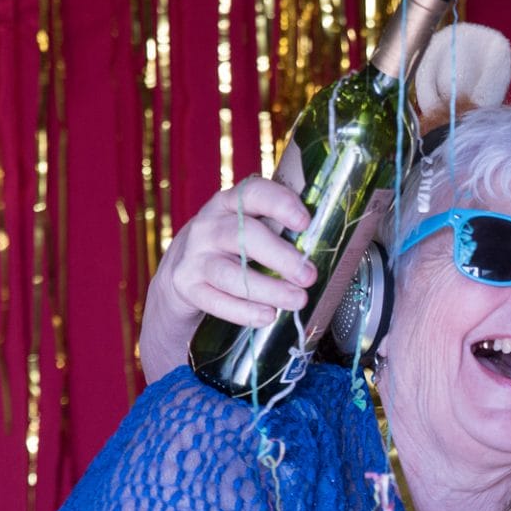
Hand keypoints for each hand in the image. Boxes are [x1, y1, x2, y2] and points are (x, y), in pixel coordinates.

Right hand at [139, 176, 315, 379]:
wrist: (181, 270)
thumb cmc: (232, 247)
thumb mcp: (249, 228)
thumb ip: (279, 230)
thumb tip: (329, 246)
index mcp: (231, 203)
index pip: (254, 194)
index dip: (280, 204)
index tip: (305, 222)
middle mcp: (209, 225)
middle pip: (244, 236)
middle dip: (281, 257)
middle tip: (309, 276)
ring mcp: (194, 255)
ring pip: (230, 273)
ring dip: (268, 289)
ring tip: (297, 300)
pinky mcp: (186, 285)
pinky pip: (215, 300)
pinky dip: (243, 311)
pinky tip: (267, 316)